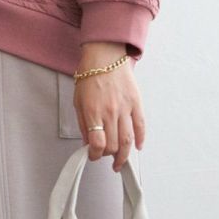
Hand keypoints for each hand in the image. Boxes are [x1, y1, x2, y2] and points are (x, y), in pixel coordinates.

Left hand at [74, 43, 144, 171]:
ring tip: (120, 162)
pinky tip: (137, 147)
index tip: (93, 156)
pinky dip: (140, 139)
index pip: (97, 144)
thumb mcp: (78, 102)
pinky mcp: (136, 103)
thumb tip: (87, 143)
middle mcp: (110, 112)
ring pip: (128, 140)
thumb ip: (83, 124)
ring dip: (124, 155)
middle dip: (108, 156)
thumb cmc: (89, 77)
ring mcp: (125, 108)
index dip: (94, 155)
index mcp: (93, 112)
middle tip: (106, 156)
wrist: (105, 56)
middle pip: (113, 145)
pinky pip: (140, 126)